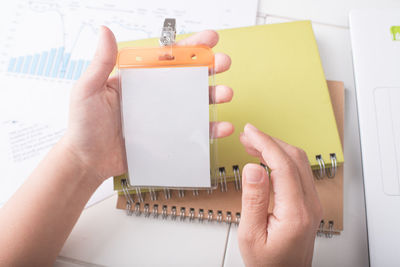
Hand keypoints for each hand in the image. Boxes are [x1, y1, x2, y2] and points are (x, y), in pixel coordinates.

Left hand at [63, 26, 233, 181]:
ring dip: (213, 96)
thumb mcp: (89, 90)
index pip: (167, 58)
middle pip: (187, 77)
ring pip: (194, 103)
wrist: (87, 161)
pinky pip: (192, 131)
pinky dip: (209, 129)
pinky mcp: (167, 137)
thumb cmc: (84, 126)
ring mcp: (162, 117)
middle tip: (224, 63)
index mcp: (138, 80)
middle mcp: (154, 96)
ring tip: (225, 94)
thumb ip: (100, 63)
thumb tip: (105, 32)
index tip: (208, 39)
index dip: (189, 48)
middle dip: (209, 68)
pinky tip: (221, 126)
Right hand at [238, 124, 322, 266]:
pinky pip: (298, 173)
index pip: (283, 165)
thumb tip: (253, 168)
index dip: (266, 144)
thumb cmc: (268, 263)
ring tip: (253, 144)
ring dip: (276, 148)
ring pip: (299, 163)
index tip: (250, 133)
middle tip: (248, 135)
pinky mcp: (309, 204)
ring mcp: (312, 204)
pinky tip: (266, 160)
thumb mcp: (251, 235)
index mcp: (296, 213)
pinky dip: (281, 159)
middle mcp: (310, 205)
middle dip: (270, 141)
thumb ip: (253, 200)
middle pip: (295, 159)